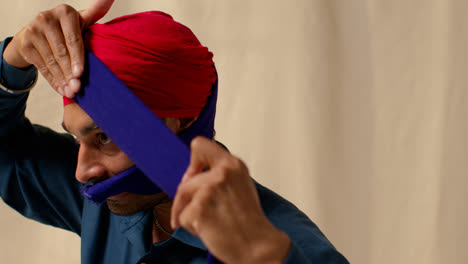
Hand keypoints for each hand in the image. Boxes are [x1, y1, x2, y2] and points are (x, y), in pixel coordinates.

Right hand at [2, 0, 113, 97]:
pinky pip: (41, 66)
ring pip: (51, 61)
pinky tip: (60, 89)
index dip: (77, 58)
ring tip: (70, 92)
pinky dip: (52, 80)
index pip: (73, 39)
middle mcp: (46, 18)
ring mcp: (33, 30)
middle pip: (61, 52)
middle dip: (70, 72)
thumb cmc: (67, 28)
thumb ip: (95, 13)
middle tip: (77, 87)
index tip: (80, 73)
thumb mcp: (81, 21)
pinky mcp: (26, 43)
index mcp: (65, 12)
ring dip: (61, 79)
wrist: (38, 32)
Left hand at [171, 137, 290, 263]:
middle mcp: (222, 173)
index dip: (193, 162)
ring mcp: (209, 189)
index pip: (199, 145)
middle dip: (186, 199)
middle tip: (199, 212)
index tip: (193, 176)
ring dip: (189, 214)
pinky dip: (191, 227)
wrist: (258, 246)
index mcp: (233, 164)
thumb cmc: (249, 222)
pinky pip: (182, 217)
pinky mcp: (199, 208)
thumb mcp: (240, 186)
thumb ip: (220, 175)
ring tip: (209, 223)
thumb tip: (192, 176)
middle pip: (185, 181)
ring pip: (182, 198)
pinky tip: (210, 230)